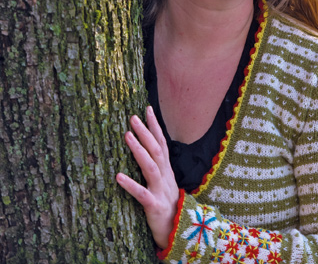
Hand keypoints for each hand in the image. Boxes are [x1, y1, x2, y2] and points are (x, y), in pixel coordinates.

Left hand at [116, 106, 178, 248]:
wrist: (178, 229)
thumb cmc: (167, 203)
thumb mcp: (164, 181)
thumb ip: (156, 165)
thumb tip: (144, 148)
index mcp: (166, 169)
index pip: (162, 142)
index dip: (155, 125)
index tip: (147, 109)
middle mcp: (164, 175)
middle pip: (156, 149)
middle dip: (145, 132)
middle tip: (132, 117)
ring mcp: (160, 189)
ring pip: (150, 166)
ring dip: (139, 150)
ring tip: (127, 136)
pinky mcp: (153, 205)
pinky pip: (141, 194)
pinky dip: (131, 184)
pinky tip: (118, 177)